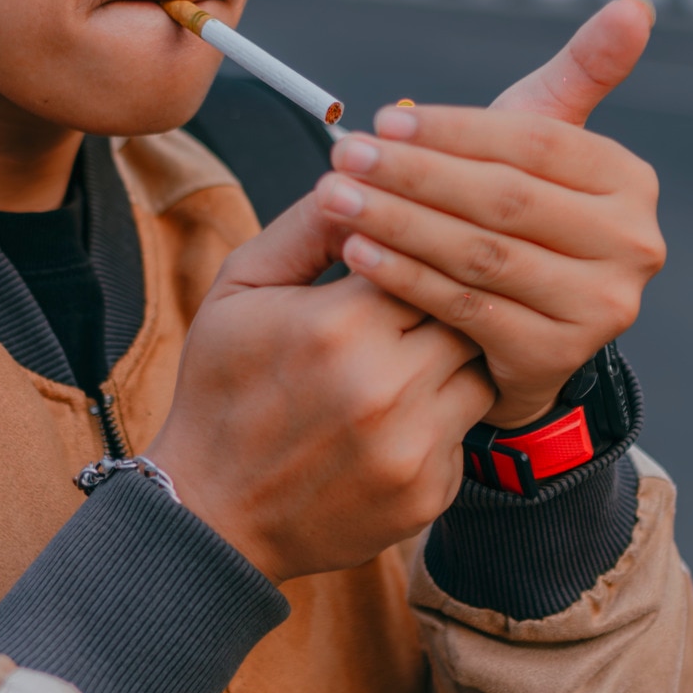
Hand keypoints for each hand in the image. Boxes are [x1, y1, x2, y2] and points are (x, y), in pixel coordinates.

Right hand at [148, 190, 493, 583]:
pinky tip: (397, 418)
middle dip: (443, 300)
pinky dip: (444, 417)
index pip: (424, 253)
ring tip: (406, 359)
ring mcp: (412, 444)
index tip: (404, 252)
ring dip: (453, 359)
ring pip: (480, 368)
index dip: (416, 249)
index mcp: (338, 324)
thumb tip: (364, 177)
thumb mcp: (241, 291)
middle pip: (463, 308)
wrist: (211, 515)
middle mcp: (385, 384)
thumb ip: (308, 227)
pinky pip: (469, 430)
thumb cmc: (223, 391)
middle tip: (412, 305)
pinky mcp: (428, 491)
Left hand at [313, 0, 664, 429]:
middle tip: (343, 154)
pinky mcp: (554, 358)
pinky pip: (465, 307)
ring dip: (398, 222)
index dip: (455, 129)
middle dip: (416, 174)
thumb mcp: (544, 142)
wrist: (520, 332)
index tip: (381, 118)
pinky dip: (404, 278)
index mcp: (630, 182)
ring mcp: (601, 308)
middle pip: (506, 199)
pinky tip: (354, 252)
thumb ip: (580, 72)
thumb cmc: (520, 214)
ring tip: (335, 197)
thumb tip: (636, 2)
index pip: (534, 143)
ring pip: (481, 253)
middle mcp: (634, 245)